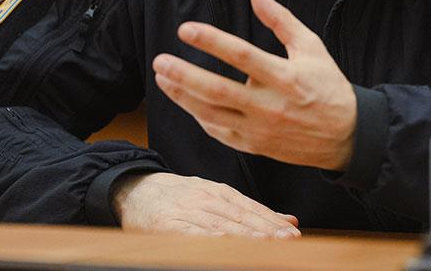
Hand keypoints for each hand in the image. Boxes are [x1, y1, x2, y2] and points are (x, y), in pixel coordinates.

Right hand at [111, 171, 299, 237]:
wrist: (138, 189)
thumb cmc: (182, 198)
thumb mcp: (218, 197)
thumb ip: (252, 211)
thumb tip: (289, 220)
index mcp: (222, 193)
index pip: (253, 208)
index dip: (273, 221)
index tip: (293, 232)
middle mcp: (208, 199)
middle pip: (242, 216)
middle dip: (267, 229)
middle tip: (288, 239)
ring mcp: (188, 210)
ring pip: (221, 223)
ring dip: (245, 234)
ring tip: (266, 242)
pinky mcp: (168, 223)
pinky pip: (189, 231)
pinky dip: (207, 236)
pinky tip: (222, 241)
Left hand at [153, 0, 357, 170]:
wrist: (345, 136)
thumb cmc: (327, 85)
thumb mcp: (311, 47)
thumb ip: (280, 19)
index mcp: (285, 77)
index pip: (241, 55)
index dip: (211, 41)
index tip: (186, 29)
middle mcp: (269, 105)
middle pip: (217, 90)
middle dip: (184, 75)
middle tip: (160, 61)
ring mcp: (260, 129)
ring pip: (212, 114)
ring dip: (183, 96)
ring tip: (163, 79)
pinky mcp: (254, 146)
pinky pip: (219, 132)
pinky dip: (199, 116)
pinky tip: (185, 101)